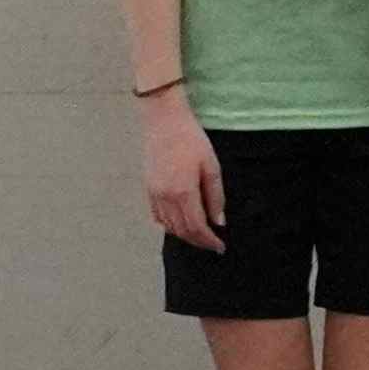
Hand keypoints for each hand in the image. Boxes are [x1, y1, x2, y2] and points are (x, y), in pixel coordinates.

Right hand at [140, 97, 225, 250]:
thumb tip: (219, 222)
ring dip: (184, 234)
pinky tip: (181, 224)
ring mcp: (153, 193)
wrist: (163, 122)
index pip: (196, 227)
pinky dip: (169, 224)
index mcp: (183, 192)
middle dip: (198, 241)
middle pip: (181, 230)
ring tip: (200, 235)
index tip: (220, 247)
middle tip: (213, 244)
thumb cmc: (192, 141)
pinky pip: (157, 215)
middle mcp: (164, 197)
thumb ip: (215, 197)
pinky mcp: (148, 187)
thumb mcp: (212, 167)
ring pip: (168, 225)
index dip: (209, 241)